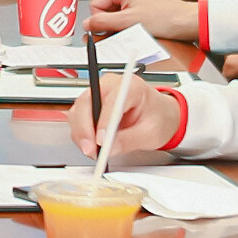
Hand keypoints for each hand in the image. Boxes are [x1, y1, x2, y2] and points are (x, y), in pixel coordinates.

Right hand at [66, 81, 181, 160]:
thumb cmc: (158, 117)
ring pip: (78, 111)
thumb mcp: (150, 133)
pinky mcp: (90, 105)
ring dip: (81, 134)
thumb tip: (108, 147)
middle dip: (84, 129)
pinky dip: (81, 135)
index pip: (111, 100)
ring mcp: (98, 93)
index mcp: (130, 86)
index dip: (103, 121)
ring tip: (93, 151)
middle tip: (90, 150)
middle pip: (86, 103)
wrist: (160, 115)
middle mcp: (110, 85)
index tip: (101, 141)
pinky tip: (91, 145)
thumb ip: (129, 140)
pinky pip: (78, 119)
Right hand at [92, 0, 204, 42]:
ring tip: (133, 30)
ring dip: (120, 24)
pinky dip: (127, 23)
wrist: (186, 22)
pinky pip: (125, 14)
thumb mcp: (129, 22)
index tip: (105, 31)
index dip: (100, 20)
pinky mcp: (141, 3)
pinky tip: (137, 28)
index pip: (96, 4)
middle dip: (110, 23)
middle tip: (120, 32)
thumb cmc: (166, 18)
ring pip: (115, 13)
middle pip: (105, 8)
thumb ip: (104, 23)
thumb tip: (87, 24)